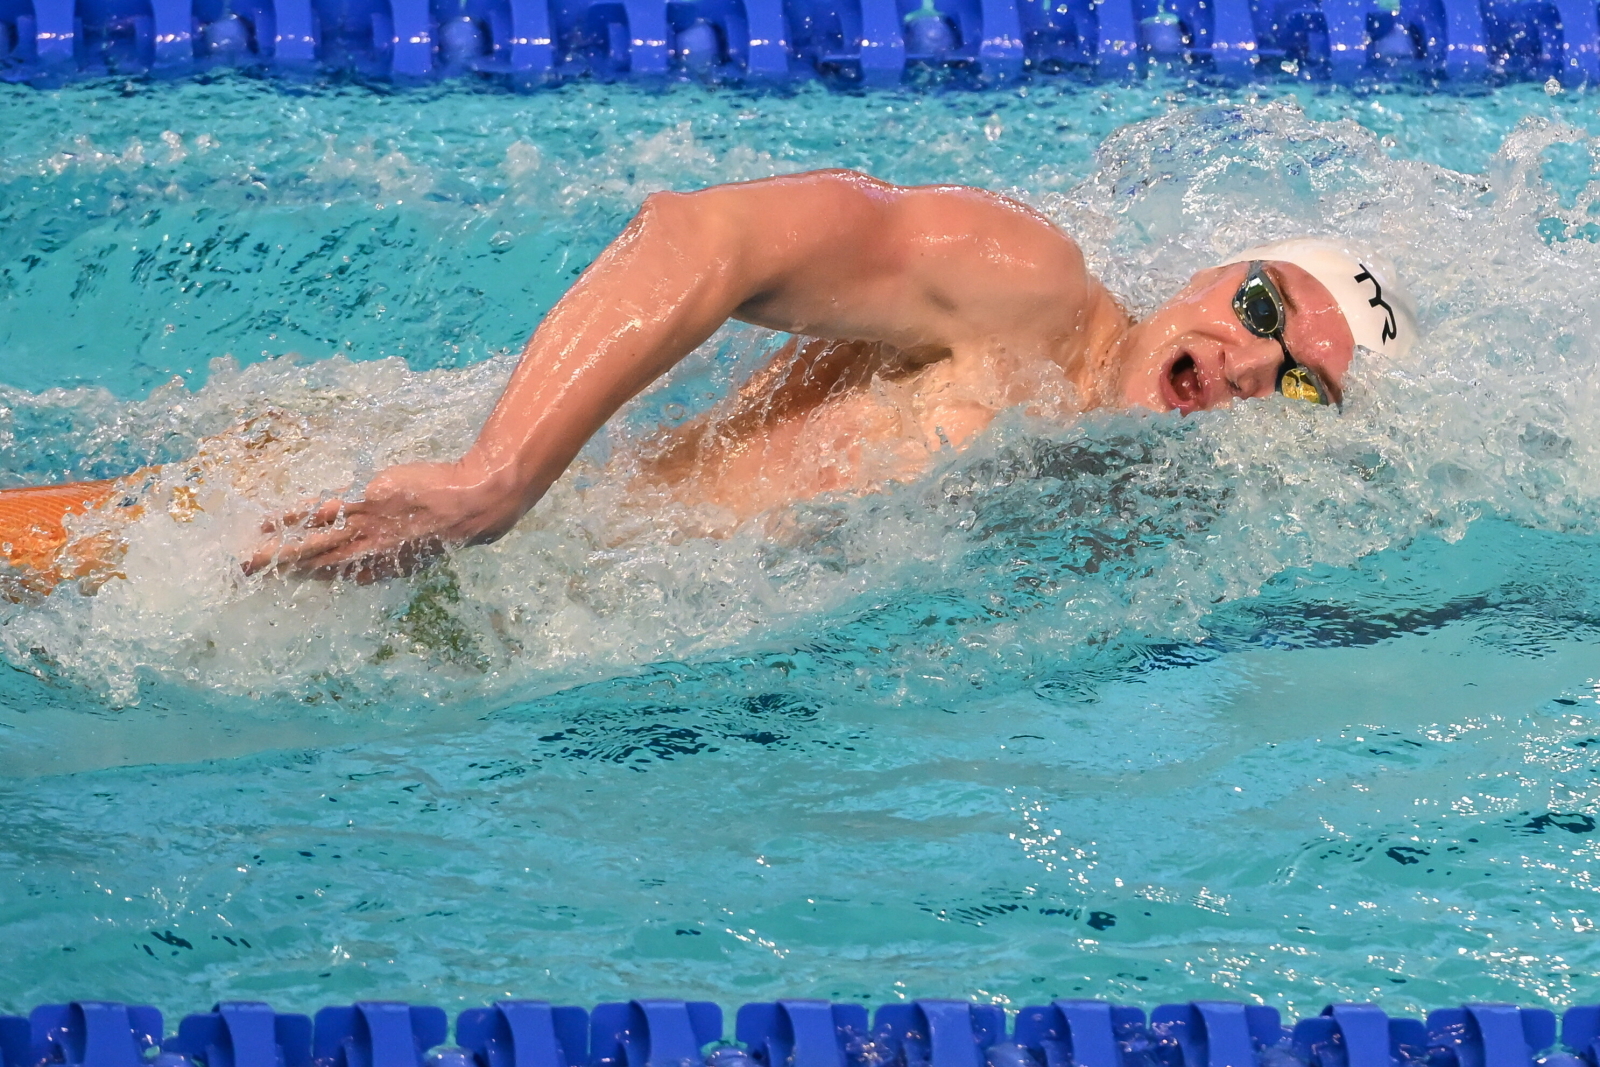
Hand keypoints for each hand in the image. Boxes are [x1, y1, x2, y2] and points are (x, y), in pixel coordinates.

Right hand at [245, 460, 520, 582]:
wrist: (471, 503)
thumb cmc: (450, 521)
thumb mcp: (420, 547)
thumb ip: (391, 555)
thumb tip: (367, 561)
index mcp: (382, 567)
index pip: (337, 575)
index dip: (310, 577)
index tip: (285, 577)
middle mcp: (370, 554)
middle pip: (316, 564)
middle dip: (281, 570)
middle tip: (248, 574)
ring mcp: (368, 530)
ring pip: (315, 543)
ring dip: (280, 550)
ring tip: (252, 555)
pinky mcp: (370, 504)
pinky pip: (327, 512)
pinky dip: (300, 517)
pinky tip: (274, 521)